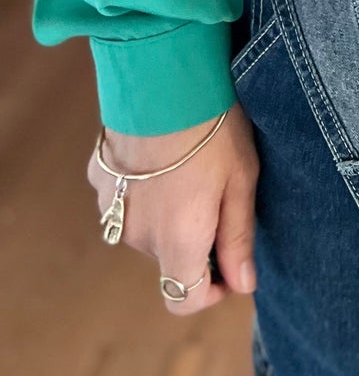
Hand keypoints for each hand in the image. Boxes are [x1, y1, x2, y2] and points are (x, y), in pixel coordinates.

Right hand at [88, 105, 258, 314]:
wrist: (162, 76)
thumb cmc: (213, 128)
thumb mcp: (241, 181)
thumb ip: (237, 238)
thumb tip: (243, 284)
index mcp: (177, 242)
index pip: (183, 299)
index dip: (211, 291)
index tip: (231, 265)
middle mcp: (138, 236)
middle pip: (168, 259)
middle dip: (195, 241)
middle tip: (220, 194)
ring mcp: (112, 207)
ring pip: (145, 228)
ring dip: (167, 214)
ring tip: (191, 167)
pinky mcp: (98, 178)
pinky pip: (124, 198)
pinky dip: (143, 188)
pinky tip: (161, 154)